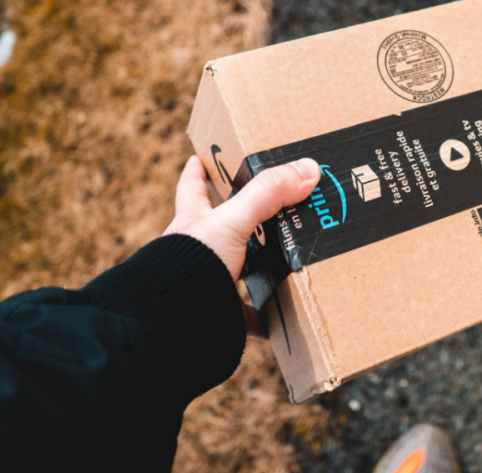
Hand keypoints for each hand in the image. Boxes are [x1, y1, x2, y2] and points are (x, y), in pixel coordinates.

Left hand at [163, 155, 319, 338]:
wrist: (174, 322)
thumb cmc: (191, 264)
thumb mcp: (233, 220)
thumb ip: (268, 193)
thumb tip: (307, 168)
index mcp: (194, 223)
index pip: (192, 188)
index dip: (196, 172)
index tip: (199, 159)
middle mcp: (197, 251)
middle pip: (218, 230)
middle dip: (241, 224)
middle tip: (268, 214)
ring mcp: (205, 282)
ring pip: (234, 272)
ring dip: (257, 271)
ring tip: (284, 267)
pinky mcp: (215, 313)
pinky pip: (243, 316)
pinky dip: (262, 320)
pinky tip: (278, 321)